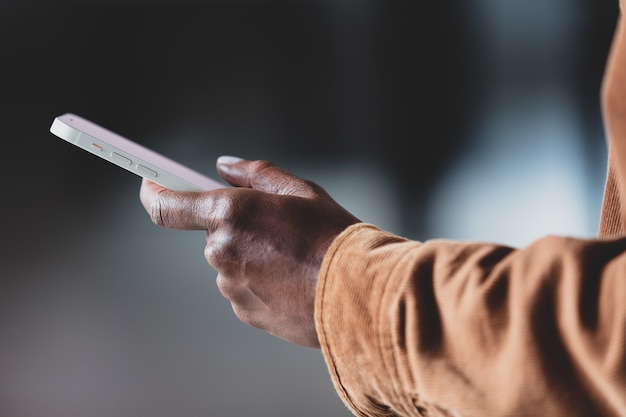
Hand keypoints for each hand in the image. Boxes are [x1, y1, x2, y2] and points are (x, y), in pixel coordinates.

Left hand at [139, 156, 359, 347]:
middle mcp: (222, 252)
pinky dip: (261, 281)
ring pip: (230, 263)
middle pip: (213, 234)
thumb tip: (225, 167)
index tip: (150, 185)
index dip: (154, 193)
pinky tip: (293, 279)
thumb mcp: (301, 191)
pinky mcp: (245, 312)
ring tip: (292, 257)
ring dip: (251, 256)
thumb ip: (256, 174)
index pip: (168, 206)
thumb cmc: (334, 238)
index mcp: (231, 214)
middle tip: (274, 227)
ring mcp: (232, 287)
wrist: (359, 294)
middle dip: (237, 227)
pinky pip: (244, 288)